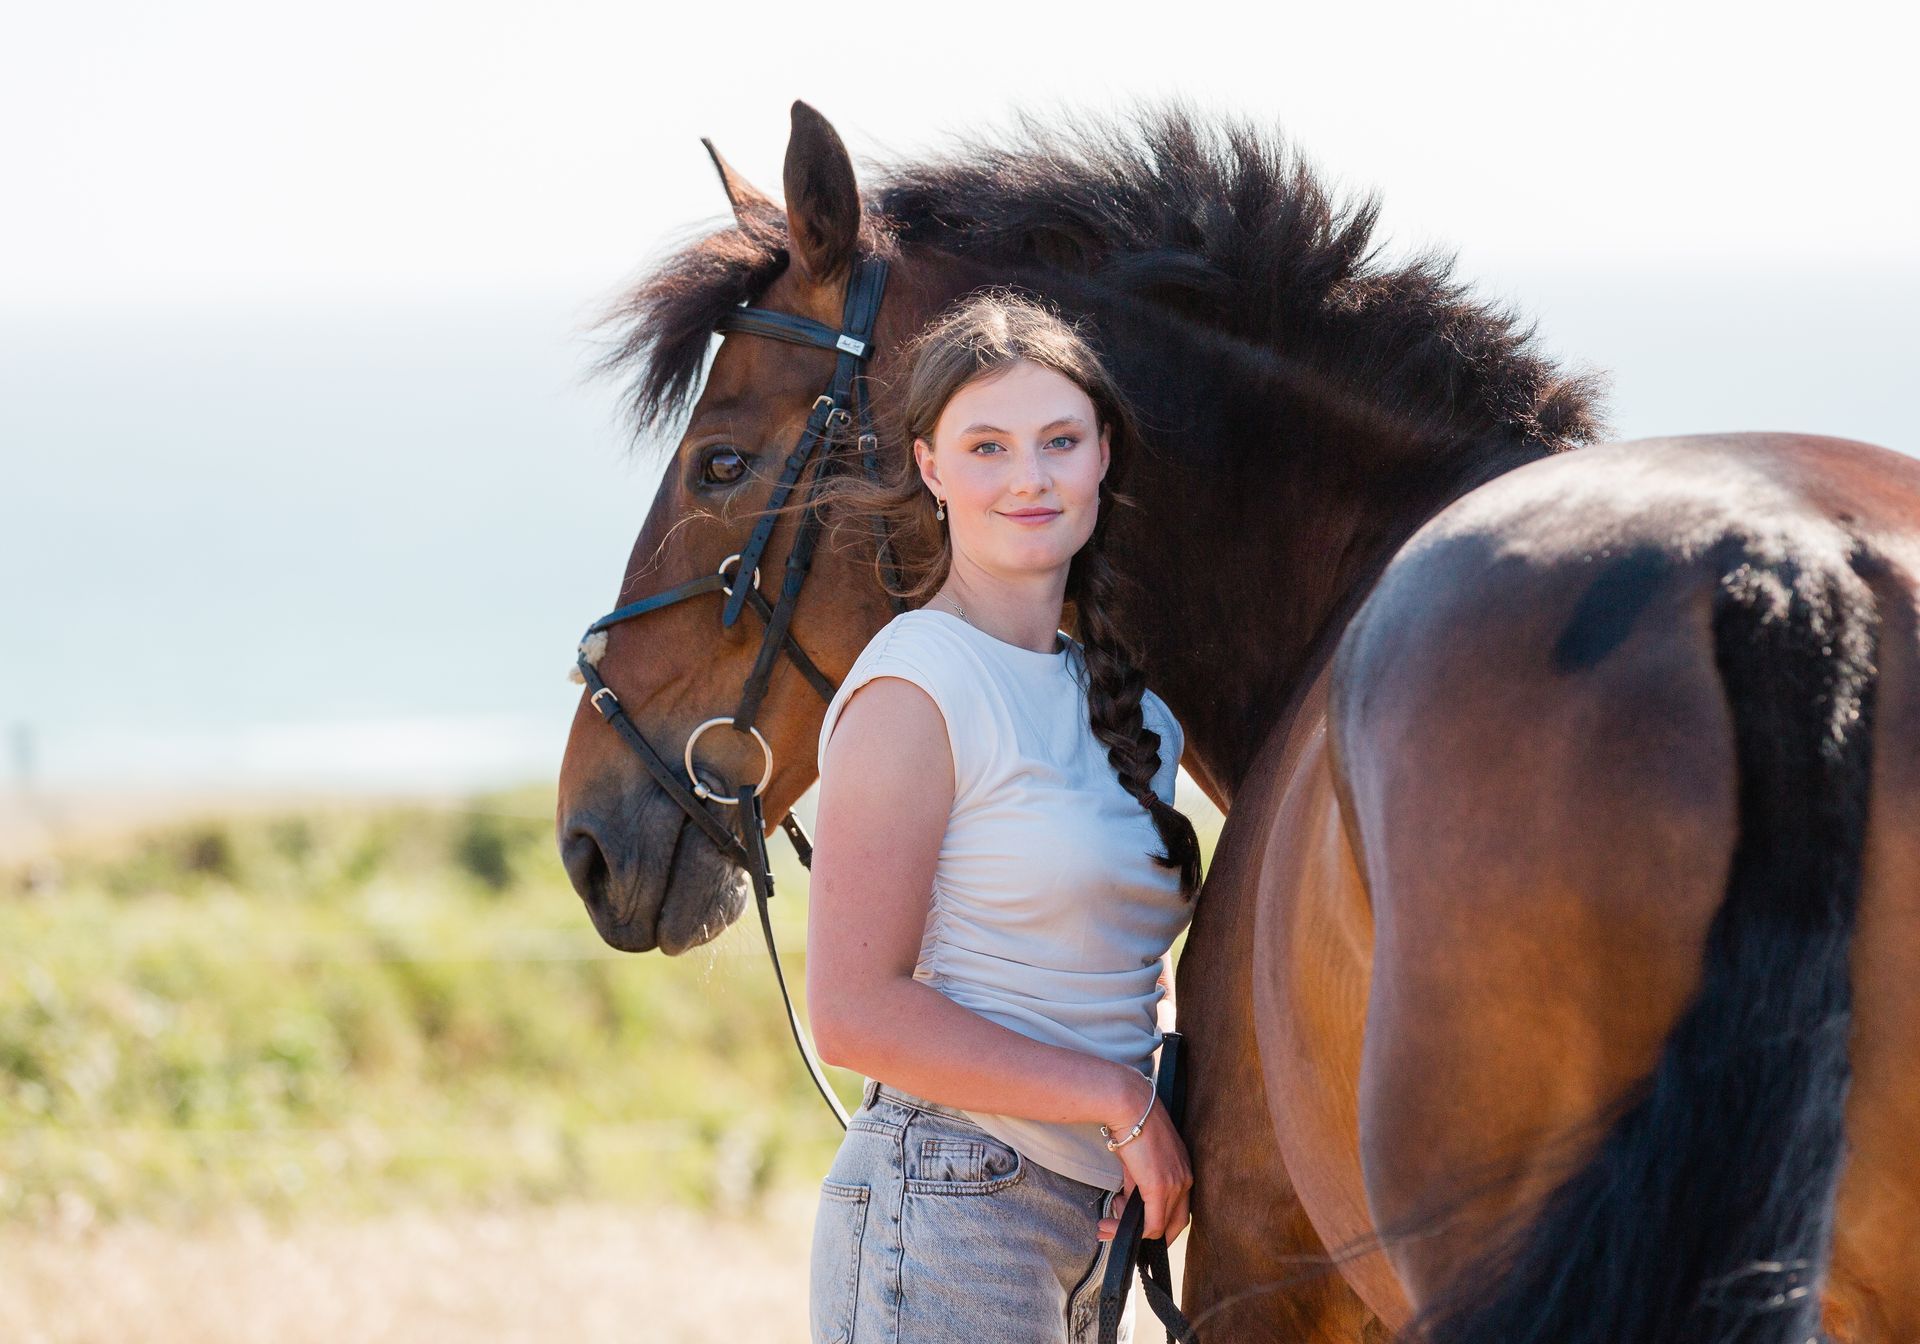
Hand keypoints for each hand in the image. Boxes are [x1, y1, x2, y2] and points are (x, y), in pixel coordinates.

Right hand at [1094, 1068, 1190, 1246]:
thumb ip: (1138, 1185)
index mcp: (1183, 1170)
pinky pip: (1151, 1224)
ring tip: (1106, 1226)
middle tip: (1123, 1235)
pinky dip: (1129, 1231)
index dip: (1158, 1223)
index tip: (1133, 1223)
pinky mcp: (1159, 1188)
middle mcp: (1185, 1179)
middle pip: (1176, 1224)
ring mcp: (1175, 1184)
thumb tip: (1127, 1204)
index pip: (1180, 1209)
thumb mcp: (1139, 1160)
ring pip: (1160, 1227)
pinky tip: (1109, 1226)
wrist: (1129, 1105)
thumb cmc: (1132, 1125)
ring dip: (1130, 1231)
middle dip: (1149, 1237)